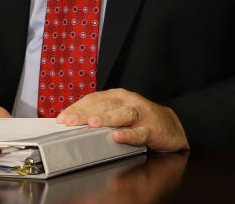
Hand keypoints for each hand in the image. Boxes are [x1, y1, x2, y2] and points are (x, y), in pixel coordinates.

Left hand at [57, 88, 189, 151]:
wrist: (172, 125)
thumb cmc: (141, 119)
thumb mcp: (119, 112)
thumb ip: (100, 115)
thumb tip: (72, 124)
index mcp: (118, 96)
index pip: (94, 99)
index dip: (77, 107)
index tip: (61, 118)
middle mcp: (129, 101)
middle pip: (105, 105)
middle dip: (85, 113)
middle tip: (69, 121)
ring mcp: (141, 114)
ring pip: (122, 114)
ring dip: (106, 118)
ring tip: (92, 123)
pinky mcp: (152, 129)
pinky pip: (139, 132)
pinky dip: (128, 134)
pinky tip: (117, 137)